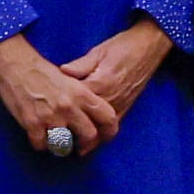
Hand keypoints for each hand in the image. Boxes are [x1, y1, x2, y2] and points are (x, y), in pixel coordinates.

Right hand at [0, 35, 118, 161]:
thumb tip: (92, 117)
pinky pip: (41, 145)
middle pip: (89, 136)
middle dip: (85, 143)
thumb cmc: (42, 71)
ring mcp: (50, 116)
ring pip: (65, 145)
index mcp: (82, 93)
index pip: (108, 117)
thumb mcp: (70, 79)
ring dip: (60, 145)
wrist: (15, 64)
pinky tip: (38, 135)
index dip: (109, 130)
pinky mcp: (32, 123)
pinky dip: (40, 143)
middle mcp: (69, 106)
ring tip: (56, 139)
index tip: (103, 136)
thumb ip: (83, 98)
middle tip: (78, 142)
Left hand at [63, 17, 174, 142]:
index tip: (46, 112)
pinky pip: (111, 130)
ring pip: (98, 130)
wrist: (148, 48)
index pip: (76, 101)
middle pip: (85, 121)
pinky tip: (86, 147)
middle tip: (51, 136)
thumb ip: (80, 65)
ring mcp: (118, 105)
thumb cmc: (122, 47)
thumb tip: (62, 71)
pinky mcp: (125, 108)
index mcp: (100, 83)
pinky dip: (98, 140)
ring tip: (65, 146)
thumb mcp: (98, 52)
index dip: (60, 109)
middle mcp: (109, 98)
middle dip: (68, 130)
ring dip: (82, 140)